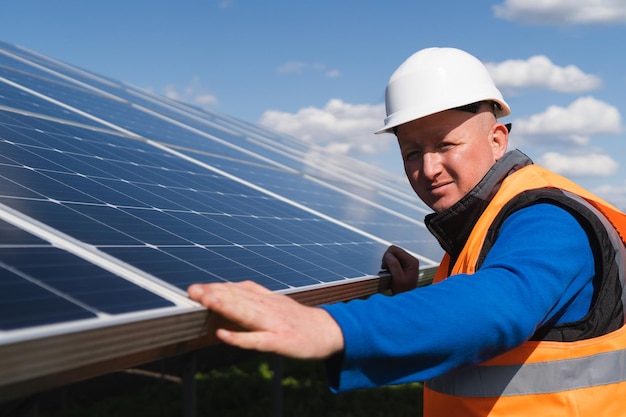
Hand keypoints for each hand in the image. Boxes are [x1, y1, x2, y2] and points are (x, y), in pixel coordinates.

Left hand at [188, 280, 343, 358]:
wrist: (329, 331)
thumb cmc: (297, 320)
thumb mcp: (275, 305)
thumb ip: (252, 299)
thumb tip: (226, 293)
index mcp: (266, 299)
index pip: (238, 290)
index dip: (217, 288)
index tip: (195, 287)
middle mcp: (268, 307)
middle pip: (239, 298)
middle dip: (215, 294)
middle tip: (192, 290)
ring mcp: (274, 323)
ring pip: (247, 313)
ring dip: (225, 306)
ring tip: (206, 301)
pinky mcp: (281, 341)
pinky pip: (258, 339)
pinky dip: (240, 337)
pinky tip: (223, 335)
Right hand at [381, 245, 418, 293]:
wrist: (407, 299)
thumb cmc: (403, 291)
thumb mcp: (398, 278)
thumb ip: (394, 265)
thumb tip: (388, 255)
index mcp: (411, 261)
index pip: (394, 249)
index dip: (387, 256)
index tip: (385, 267)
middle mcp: (410, 260)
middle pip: (393, 251)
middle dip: (387, 259)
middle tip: (386, 270)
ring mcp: (407, 263)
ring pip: (392, 256)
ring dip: (387, 263)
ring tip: (388, 273)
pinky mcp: (403, 266)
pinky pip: (392, 261)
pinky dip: (388, 266)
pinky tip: (389, 273)